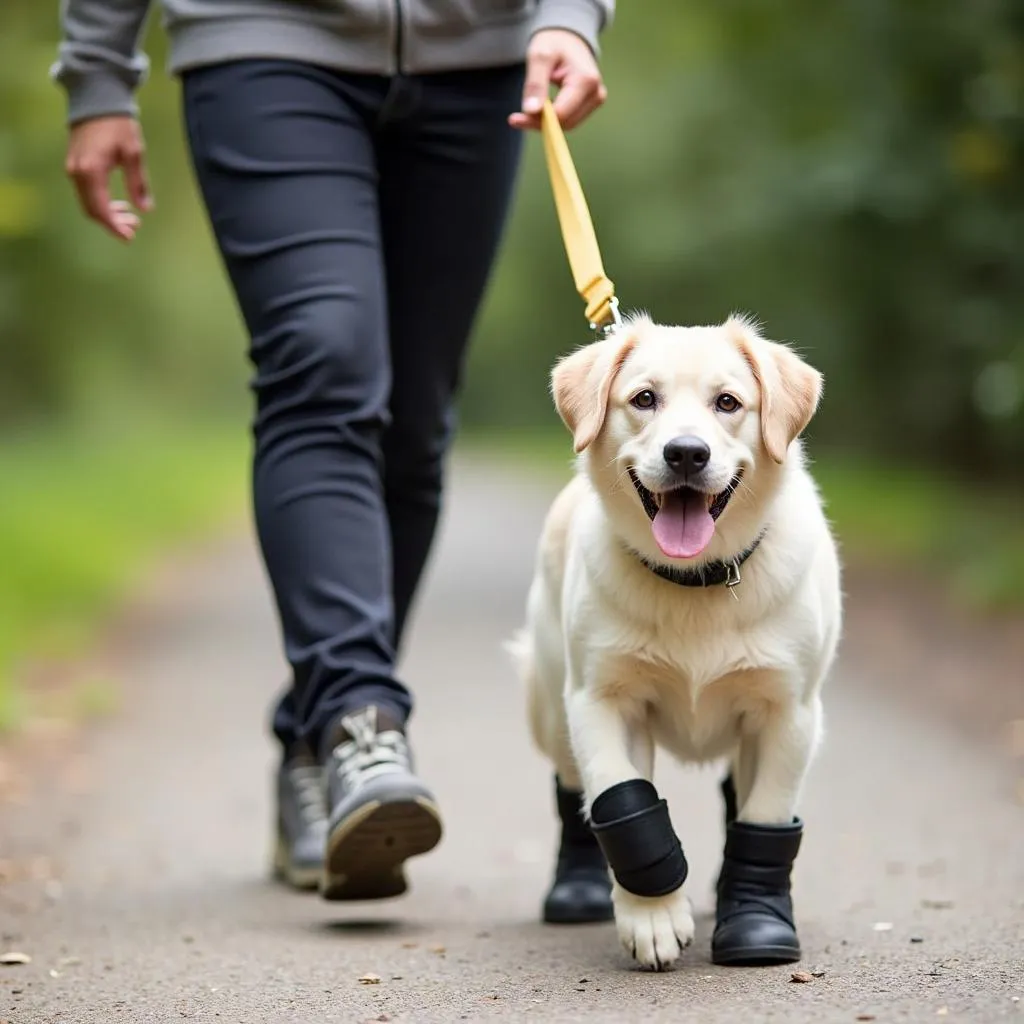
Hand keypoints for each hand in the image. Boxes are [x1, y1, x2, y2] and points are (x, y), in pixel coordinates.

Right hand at [65, 115, 152, 241]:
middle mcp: (77, 172)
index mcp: (91, 171)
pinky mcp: (74, 165)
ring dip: (108, 214)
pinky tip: (119, 204)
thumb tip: (145, 210)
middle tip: (135, 226)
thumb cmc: (118, 124)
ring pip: (88, 203)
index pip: (100, 209)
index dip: (114, 226)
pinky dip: (101, 202)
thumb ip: (138, 183)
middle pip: (92, 210)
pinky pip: (86, 193)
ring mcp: (73, 168)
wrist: (97, 99)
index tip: (129, 236)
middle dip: (113, 223)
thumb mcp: (134, 154)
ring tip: (131, 216)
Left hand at [509, 28, 606, 131]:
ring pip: (567, 124)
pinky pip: (569, 120)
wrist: (568, 39)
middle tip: (516, 118)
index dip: (537, 119)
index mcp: (586, 80)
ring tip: (526, 112)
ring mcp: (595, 100)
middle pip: (565, 122)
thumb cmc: (554, 43)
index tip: (514, 119)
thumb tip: (531, 111)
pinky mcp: (590, 105)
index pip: (561, 113)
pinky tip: (538, 110)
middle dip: (540, 123)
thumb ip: (535, 83)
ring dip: (544, 123)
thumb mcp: (539, 56)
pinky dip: (551, 119)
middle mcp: (596, 93)